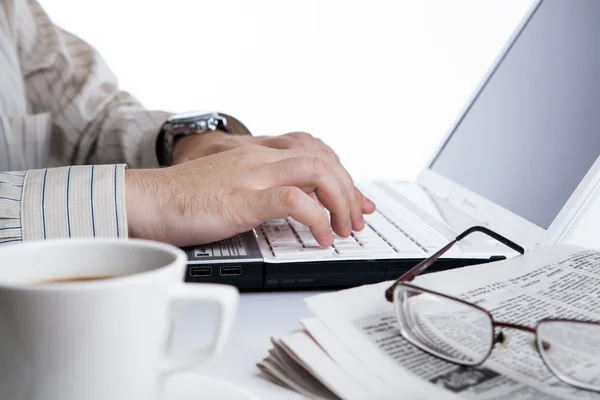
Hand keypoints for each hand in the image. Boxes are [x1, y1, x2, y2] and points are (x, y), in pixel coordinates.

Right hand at [172, 130, 375, 220]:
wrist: (146, 199)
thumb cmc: (182, 198)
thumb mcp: (229, 183)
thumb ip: (259, 186)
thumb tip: (291, 204)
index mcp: (255, 153)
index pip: (313, 149)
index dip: (341, 172)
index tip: (355, 198)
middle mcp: (258, 158)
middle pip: (323, 158)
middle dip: (349, 189)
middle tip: (357, 217)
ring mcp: (251, 175)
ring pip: (316, 171)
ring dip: (340, 201)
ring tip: (344, 228)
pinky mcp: (241, 199)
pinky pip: (293, 201)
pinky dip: (316, 218)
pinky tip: (319, 237)